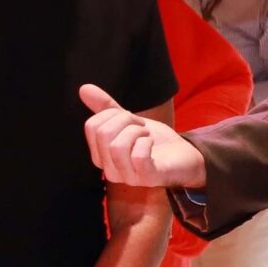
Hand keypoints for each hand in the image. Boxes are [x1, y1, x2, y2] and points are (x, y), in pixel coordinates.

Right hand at [80, 85, 204, 189]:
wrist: (183, 156)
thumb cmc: (153, 141)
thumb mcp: (128, 120)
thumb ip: (106, 107)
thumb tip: (83, 88)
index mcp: (101, 156)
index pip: (91, 126)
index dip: (112, 114)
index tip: (131, 119)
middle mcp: (110, 170)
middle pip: (102, 134)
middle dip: (125, 120)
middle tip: (141, 125)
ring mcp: (128, 177)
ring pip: (117, 146)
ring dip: (136, 131)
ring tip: (146, 135)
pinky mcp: (147, 178)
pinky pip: (138, 157)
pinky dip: (146, 142)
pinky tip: (152, 144)